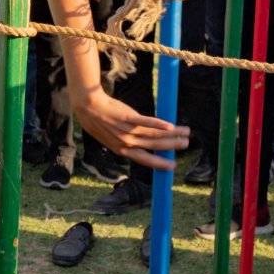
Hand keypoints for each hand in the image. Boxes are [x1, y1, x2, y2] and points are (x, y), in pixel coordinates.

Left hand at [73, 85, 188, 170]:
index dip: (160, 163)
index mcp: (121, 150)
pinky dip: (160, 124)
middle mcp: (126, 143)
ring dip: (172, 135)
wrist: (88, 106)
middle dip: (172, 147)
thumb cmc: (98, 121)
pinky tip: (171, 125)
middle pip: (154, 146)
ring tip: (186, 132)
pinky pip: (147, 121)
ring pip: (155, 135)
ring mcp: (128, 130)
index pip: (145, 160)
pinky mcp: (129, 116)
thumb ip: (124, 142)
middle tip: (186, 145)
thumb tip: (139, 143)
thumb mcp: (110, 137)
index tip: (172, 166)